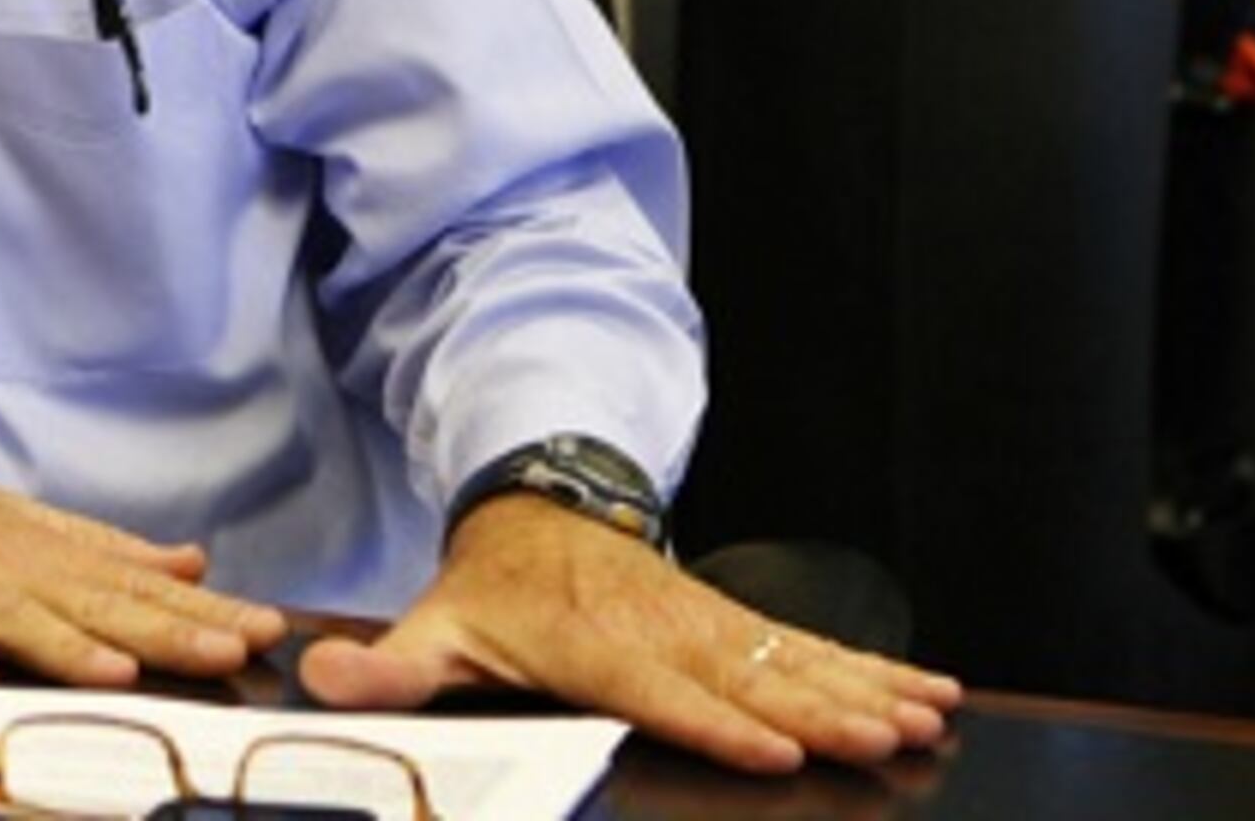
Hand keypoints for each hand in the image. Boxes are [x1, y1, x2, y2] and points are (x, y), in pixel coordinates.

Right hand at [0, 428, 288, 692]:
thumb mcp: (28, 528)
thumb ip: (110, 551)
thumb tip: (195, 562)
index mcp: (47, 553)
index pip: (140, 588)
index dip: (205, 610)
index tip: (268, 626)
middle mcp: (10, 566)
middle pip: (97, 604)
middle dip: (167, 630)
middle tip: (231, 649)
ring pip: (18, 618)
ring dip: (67, 647)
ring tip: (119, 672)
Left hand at [295, 497, 961, 773]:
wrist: (536, 506)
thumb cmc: (490, 590)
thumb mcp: (434, 627)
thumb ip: (388, 665)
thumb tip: (322, 679)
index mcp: (592, 640)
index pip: (659, 686)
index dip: (714, 718)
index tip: (773, 748)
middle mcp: (663, 626)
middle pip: (750, 675)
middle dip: (822, 708)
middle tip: (885, 736)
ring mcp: (709, 620)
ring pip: (795, 658)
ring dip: (865, 687)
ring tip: (927, 716)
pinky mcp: (736, 621)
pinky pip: (810, 645)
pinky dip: (873, 666)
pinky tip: (931, 692)